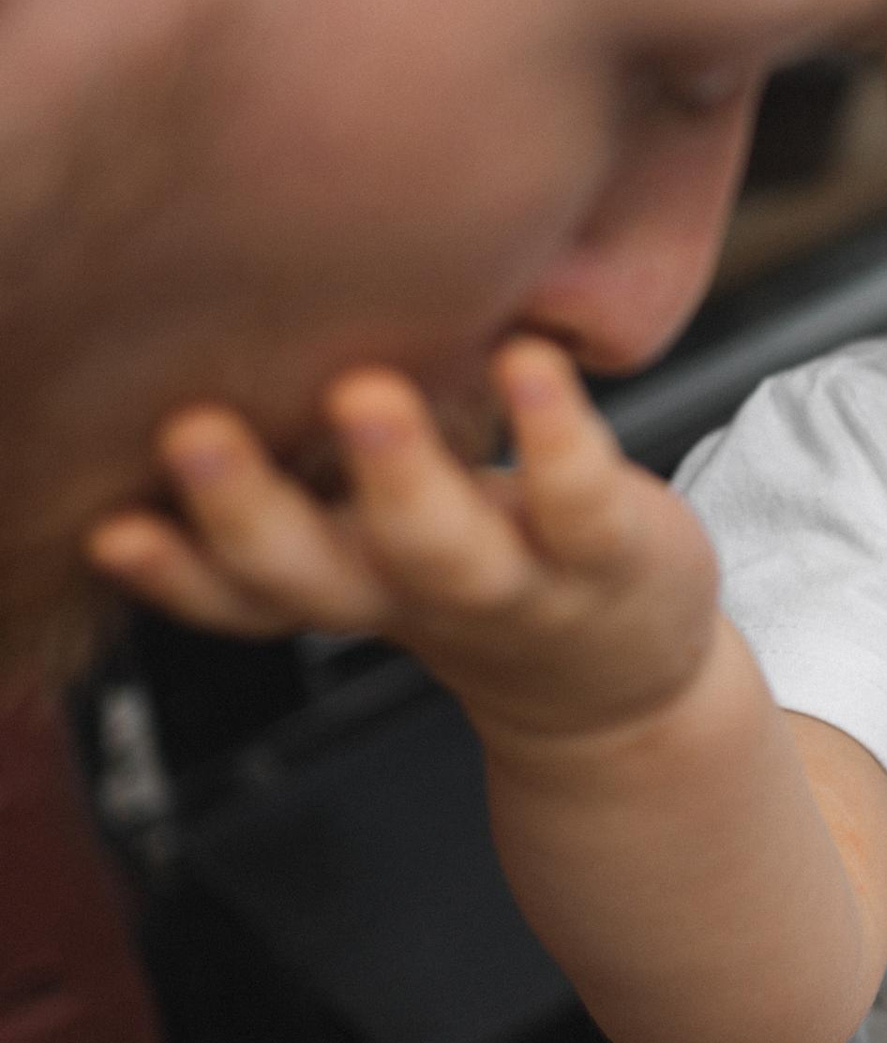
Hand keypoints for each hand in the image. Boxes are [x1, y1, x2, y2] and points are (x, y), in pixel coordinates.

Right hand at [87, 342, 719, 755]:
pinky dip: (554, 432)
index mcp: (345, 584)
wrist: (618, 680)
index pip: (242, 593)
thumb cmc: (479, 581)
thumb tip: (195, 362)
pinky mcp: (610, 553)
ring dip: (398, 477)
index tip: (111, 528)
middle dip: (247, 511)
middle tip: (194, 432)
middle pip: (316, 575)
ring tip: (364, 396)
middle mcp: (415, 593)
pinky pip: (580, 498)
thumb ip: (294, 495)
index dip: (175, 573)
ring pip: (446, 548)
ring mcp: (514, 582)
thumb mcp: (370, 557)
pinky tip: (531, 362)